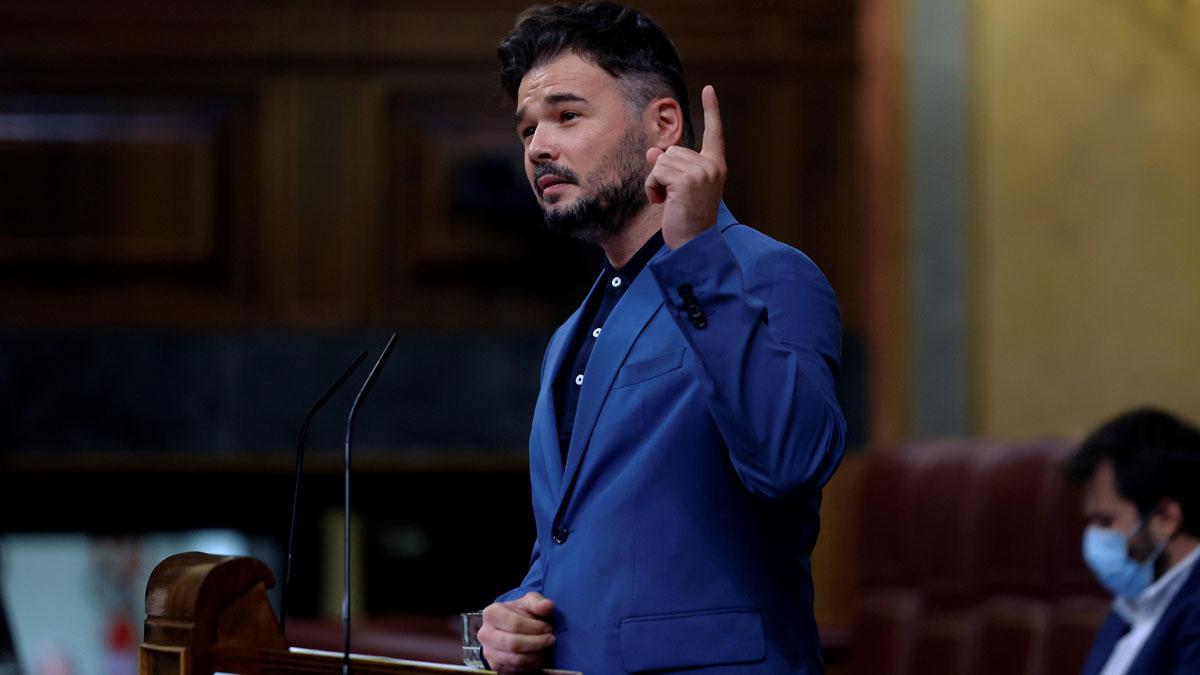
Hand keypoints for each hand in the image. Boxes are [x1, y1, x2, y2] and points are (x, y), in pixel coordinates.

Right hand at [477, 592, 555, 672]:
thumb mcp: (528, 602)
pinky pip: (516, 669)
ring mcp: (489, 652)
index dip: (536, 627)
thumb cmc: (519, 613)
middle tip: (551, 639)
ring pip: (516, 659)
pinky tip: (539, 655)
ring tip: (546, 647)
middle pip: (515, 643)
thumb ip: (538, 603)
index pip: (515, 624)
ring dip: (536, 655)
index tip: (548, 627)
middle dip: (538, 642)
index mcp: (491, 614)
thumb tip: (547, 606)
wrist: (509, 627)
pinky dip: (531, 664)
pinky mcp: (496, 666)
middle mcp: (486, 634)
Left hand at [645, 84, 726, 248]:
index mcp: (716, 166)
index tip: (709, 89)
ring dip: (657, 182)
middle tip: (674, 198)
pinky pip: (656, 172)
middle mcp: (712, 166)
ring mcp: (701, 171)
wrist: (693, 245)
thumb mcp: (679, 189)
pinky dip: (653, 188)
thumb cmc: (687, 220)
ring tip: (670, 202)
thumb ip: (669, 168)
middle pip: (672, 151)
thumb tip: (653, 151)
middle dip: (664, 173)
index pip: (714, 133)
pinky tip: (664, 203)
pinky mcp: (686, 179)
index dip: (712, 110)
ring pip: (661, 161)